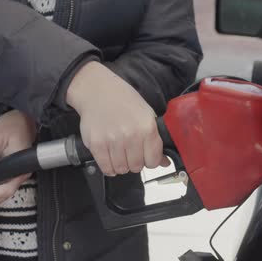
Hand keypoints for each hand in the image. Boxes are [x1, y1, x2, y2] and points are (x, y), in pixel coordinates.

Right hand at [66, 61, 168, 175]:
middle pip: (136, 167)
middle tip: (131, 152)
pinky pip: (106, 167)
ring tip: (120, 153)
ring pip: (121, 169)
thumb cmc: (124, 101)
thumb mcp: (147, 116)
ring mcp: (112, 140)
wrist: (98, 91)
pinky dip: (109, 167)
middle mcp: (131, 135)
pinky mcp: (96, 144)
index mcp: (147, 128)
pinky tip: (110, 158)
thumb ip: (156, 141)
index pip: (153, 161)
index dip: (150, 161)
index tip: (146, 156)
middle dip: (135, 163)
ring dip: (121, 165)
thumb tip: (165, 162)